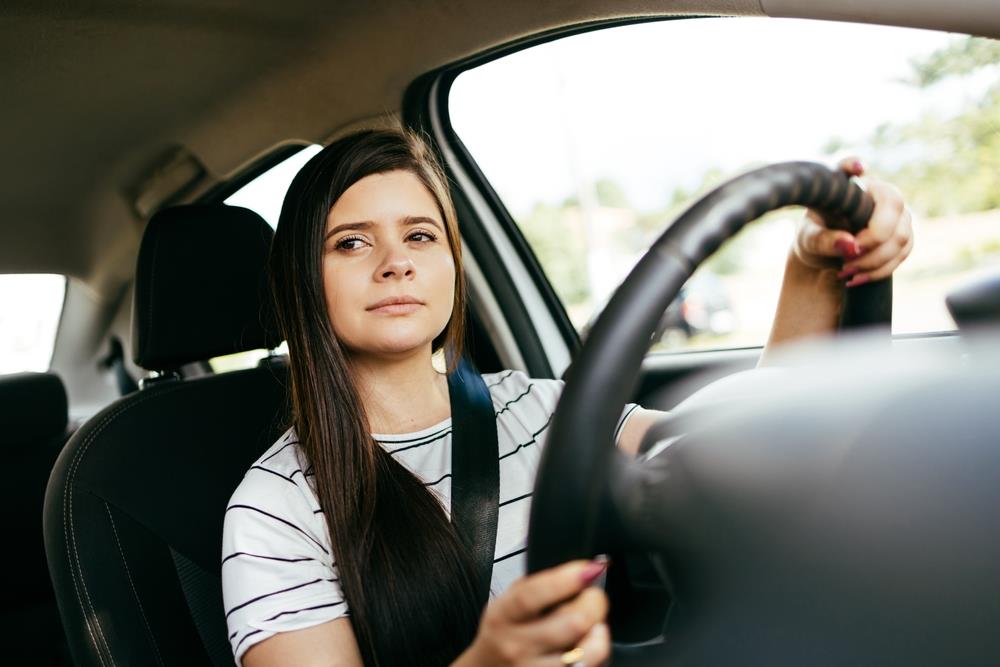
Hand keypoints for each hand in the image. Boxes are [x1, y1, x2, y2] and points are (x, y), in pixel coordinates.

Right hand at [454, 559, 610, 666]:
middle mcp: (517, 646)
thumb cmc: (503, 634)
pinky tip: (589, 645)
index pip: (532, 595)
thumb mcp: (506, 604)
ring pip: (587, 651)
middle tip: (595, 595)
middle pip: (571, 622)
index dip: (564, 580)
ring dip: (599, 632)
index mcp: (502, 617)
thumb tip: (581, 572)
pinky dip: (595, 652)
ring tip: (595, 624)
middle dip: (594, 602)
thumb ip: (537, 587)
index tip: (588, 569)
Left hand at [794, 157, 913, 287]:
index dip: (851, 165)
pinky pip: (902, 254)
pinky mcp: (904, 233)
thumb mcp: (809, 240)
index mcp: (849, 185)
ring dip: (873, 262)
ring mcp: (897, 212)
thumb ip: (823, 240)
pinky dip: (878, 271)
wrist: (826, 253)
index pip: (849, 165)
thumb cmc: (815, 237)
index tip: (855, 168)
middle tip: (846, 261)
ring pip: (901, 237)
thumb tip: (851, 246)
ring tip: (844, 272)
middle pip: (894, 207)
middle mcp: (879, 191)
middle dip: (873, 242)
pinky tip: (855, 279)